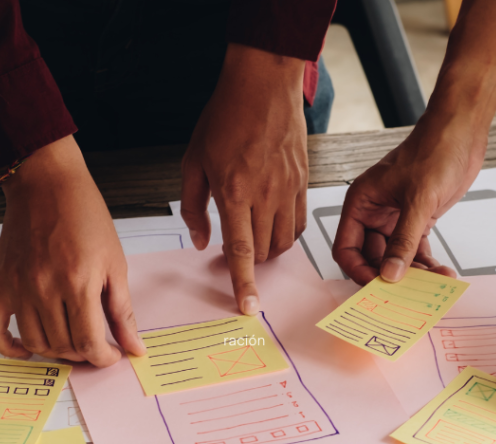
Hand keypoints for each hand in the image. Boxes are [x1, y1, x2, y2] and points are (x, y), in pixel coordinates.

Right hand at [0, 136, 144, 366]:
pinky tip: (28, 349)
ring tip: (70, 343)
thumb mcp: (115, 263)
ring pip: (35, 342)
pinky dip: (10, 347)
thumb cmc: (85, 217)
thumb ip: (123, 310)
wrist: (46, 183)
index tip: (111, 355)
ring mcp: (18, 288)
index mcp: (78, 283)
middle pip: (63, 346)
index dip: (103, 358)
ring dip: (55, 351)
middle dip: (84, 354)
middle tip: (94, 345)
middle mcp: (44, 289)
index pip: (89, 343)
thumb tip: (134, 347)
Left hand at [181, 43, 307, 314]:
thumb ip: (194, 207)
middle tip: (235, 253)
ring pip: (283, 242)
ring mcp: (288, 189)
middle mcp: (265, 195)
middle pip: (263, 251)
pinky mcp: (303, 181)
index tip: (249, 308)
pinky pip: (298, 223)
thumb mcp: (193, 161)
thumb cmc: (225, 117)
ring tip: (253, 237)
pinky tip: (272, 224)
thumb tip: (199, 241)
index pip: (240, 251)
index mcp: (234, 192)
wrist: (263, 84)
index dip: (243, 284)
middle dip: (249, 263)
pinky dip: (285, 233)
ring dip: (268, 250)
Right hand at [333, 107, 487, 283]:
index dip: (358, 271)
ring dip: (413, 273)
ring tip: (431, 283)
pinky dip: (426, 264)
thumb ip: (403, 241)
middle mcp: (373, 214)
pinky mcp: (416, 220)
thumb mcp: (418, 200)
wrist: (461, 134)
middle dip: (389, 276)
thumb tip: (390, 274)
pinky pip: (415, 251)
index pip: (346, 248)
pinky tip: (440, 273)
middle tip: (408, 293)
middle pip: (371, 258)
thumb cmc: (433, 151)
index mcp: (360, 204)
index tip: (377, 286)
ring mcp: (395, 219)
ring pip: (395, 258)